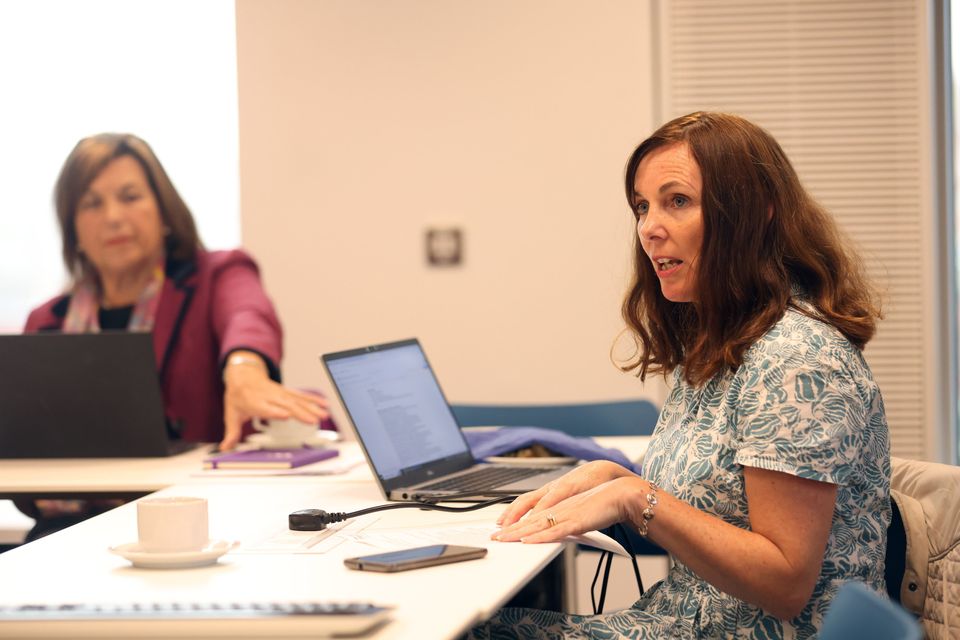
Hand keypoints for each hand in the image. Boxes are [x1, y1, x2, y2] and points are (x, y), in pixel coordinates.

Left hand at [220, 356, 327, 449]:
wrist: (243, 375)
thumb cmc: (238, 396)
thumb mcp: (231, 414)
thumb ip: (231, 432)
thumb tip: (224, 448)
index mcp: (254, 402)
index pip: (266, 408)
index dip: (276, 411)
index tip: (286, 415)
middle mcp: (270, 396)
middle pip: (287, 405)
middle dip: (301, 412)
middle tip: (313, 421)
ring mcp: (280, 393)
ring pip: (298, 400)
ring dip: (312, 407)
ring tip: (323, 415)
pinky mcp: (287, 392)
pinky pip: (302, 395)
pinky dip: (314, 399)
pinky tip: (324, 404)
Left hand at [494, 475, 647, 542]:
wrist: (621, 494)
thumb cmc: (605, 502)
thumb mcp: (582, 512)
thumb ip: (569, 521)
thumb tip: (561, 531)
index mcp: (559, 504)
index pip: (532, 513)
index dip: (516, 520)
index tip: (503, 528)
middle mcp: (559, 507)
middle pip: (529, 519)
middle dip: (510, 528)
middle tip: (495, 536)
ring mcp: (566, 514)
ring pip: (536, 524)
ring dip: (518, 533)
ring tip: (503, 539)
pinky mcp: (576, 521)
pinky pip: (554, 530)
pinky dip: (540, 536)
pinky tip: (528, 541)